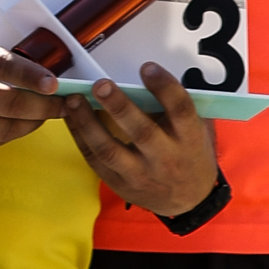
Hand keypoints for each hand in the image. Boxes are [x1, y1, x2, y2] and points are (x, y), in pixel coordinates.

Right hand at [0, 33, 59, 149]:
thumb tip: (34, 74)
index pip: (3, 66)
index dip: (33, 77)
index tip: (57, 84)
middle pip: (13, 105)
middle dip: (47, 107)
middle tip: (67, 103)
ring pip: (7, 129)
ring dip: (33, 123)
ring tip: (47, 113)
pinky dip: (11, 133)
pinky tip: (20, 124)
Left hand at [60, 62, 219, 216]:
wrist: (189, 200)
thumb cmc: (189, 155)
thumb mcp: (196, 131)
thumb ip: (177, 108)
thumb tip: (152, 75)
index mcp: (190, 140)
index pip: (180, 111)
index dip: (165, 88)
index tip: (147, 68)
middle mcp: (167, 158)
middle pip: (142, 132)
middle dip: (119, 106)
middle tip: (101, 85)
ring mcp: (142, 175)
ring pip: (111, 150)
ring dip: (89, 123)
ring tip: (74, 100)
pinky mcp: (121, 184)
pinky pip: (95, 160)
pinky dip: (80, 137)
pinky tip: (71, 118)